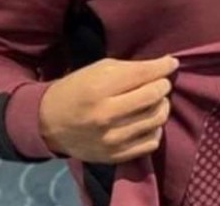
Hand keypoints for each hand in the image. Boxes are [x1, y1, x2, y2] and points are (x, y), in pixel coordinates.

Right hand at [39, 56, 178, 163]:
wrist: (49, 123)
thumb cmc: (77, 89)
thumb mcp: (99, 70)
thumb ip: (132, 67)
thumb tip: (168, 64)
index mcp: (99, 89)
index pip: (144, 75)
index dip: (164, 67)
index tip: (171, 64)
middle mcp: (105, 115)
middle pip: (154, 97)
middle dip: (163, 86)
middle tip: (159, 83)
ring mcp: (111, 139)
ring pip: (157, 120)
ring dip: (162, 107)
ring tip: (154, 102)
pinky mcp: (114, 156)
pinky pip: (151, 143)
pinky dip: (155, 130)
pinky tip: (146, 122)